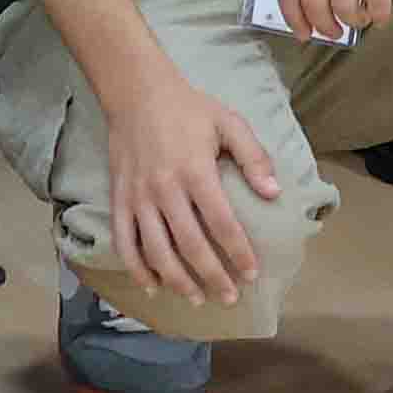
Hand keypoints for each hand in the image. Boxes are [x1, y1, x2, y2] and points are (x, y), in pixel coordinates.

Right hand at [96, 55, 277, 311]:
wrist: (136, 92)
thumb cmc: (189, 108)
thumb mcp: (229, 123)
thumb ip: (253, 158)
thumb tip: (274, 194)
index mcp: (195, 171)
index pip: (221, 223)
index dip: (238, 252)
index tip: (251, 274)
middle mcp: (164, 189)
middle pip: (190, 245)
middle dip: (212, 277)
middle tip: (228, 298)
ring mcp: (138, 197)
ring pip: (156, 251)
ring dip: (177, 281)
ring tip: (196, 299)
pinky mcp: (118, 200)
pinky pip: (125, 242)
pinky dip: (137, 269)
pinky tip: (153, 287)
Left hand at [281, 0, 392, 42]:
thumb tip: (313, 0)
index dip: (293, 19)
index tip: (304, 33)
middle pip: (314, 2)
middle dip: (325, 26)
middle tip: (336, 31)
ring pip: (344, 4)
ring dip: (354, 21)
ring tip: (363, 17)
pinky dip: (380, 14)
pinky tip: (383, 12)